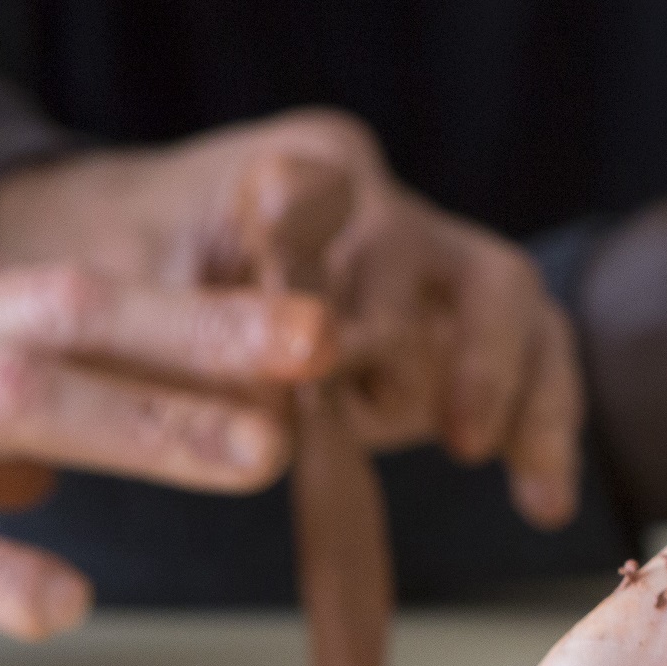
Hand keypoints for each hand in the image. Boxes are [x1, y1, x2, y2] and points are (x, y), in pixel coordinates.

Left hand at [0, 108, 581, 528]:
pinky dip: (544, 426)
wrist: (135, 247)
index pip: (350, 215)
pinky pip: (536, 354)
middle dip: (459, 360)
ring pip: (518, 306)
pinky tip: (541, 499)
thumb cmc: (124, 262)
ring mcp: (430, 255)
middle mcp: (380, 201)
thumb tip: (275, 413)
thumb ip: (196, 339)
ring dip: (525, 399)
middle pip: (453, 266)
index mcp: (297, 166)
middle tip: (450, 438)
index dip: (351, 296)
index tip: (343, 361)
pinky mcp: (460, 315)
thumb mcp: (122, 294)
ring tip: (530, 488)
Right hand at [0, 223, 330, 637]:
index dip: (195, 313)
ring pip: (10, 396)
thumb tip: (44, 469)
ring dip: (145, 423)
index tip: (311, 331)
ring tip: (263, 453)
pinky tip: (67, 602)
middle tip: (321, 344)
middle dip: (196, 331)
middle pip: (61, 310)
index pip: (75, 294)